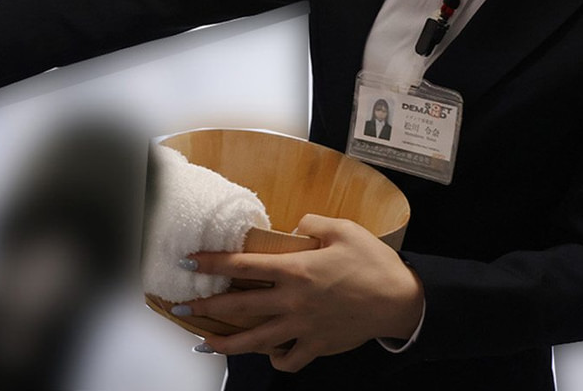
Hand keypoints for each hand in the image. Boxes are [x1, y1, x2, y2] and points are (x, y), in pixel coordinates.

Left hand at [185, 214, 423, 372]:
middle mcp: (293, 300)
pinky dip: (275, 358)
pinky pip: (288, 358)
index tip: (189, 262)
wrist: (401, 301)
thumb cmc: (373, 262)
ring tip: (205, 342)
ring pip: (255, 340)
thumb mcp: (343, 229)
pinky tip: (267, 352)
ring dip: (226, 342)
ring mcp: (303, 326)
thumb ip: (312, 224)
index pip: (242, 264)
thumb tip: (293, 228)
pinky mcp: (317, 345)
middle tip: (181, 308)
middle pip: (239, 306)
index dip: (211, 262)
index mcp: (296, 269)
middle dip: (205, 307)